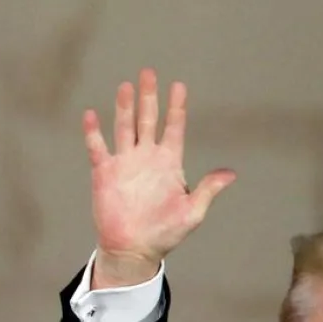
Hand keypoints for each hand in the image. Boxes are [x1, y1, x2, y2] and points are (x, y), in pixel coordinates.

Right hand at [83, 68, 235, 287]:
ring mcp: (125, 163)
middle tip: (148, 72)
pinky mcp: (104, 172)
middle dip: (149, 97)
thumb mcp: (192, 212)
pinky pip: (97, 147)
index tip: (179, 85)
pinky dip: (93, 132)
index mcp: (169, 163)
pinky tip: (91, 114)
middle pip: (148, 120)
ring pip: (124, 127)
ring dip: (124, 107)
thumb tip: (231, 173)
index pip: (174, 128)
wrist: (135, 249)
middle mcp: (147, 157)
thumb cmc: (165, 232)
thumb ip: (208, 189)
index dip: (177, 107)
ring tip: (126, 86)